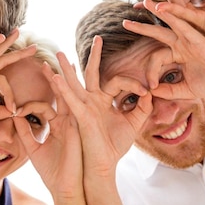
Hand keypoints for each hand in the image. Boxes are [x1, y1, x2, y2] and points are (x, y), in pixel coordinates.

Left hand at [15, 65, 83, 201]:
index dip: (28, 105)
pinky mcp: (79, 125)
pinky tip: (57, 78)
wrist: (67, 190)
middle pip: (61, 93)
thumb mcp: (34, 150)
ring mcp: (75, 121)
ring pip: (70, 93)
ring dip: (65, 74)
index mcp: (59, 126)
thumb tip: (14, 119)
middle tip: (47, 59)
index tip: (14, 109)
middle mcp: (69, 120)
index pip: (45, 106)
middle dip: (55, 75)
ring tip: (62, 57)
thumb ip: (25, 134)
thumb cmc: (53, 173)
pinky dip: (64, 90)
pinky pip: (72, 104)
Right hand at [51, 40, 151, 178]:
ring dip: (66, 68)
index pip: (117, 81)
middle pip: (91, 73)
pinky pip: (70, 99)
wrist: (103, 167)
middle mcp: (92, 101)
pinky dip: (62, 88)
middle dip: (95, 55)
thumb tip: (150, 94)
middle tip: (97, 37)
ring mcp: (84, 107)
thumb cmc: (114, 147)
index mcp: (103, 101)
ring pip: (75, 82)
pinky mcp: (80, 116)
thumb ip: (141, 109)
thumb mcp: (133, 125)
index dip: (134, 83)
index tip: (148, 91)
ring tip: (58, 53)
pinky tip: (55, 76)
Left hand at [123, 0, 204, 100]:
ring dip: (156, 10)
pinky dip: (172, 14)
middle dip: (141, 27)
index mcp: (180, 53)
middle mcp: (183, 42)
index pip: (157, 56)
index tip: (150, 87)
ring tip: (143, 2)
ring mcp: (190, 37)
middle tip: (125, 22)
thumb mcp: (187, 89)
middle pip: (158, 31)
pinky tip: (160, 8)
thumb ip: (170, 90)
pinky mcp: (197, 36)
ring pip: (169, 20)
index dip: (150, 72)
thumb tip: (152, 93)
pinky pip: (182, 22)